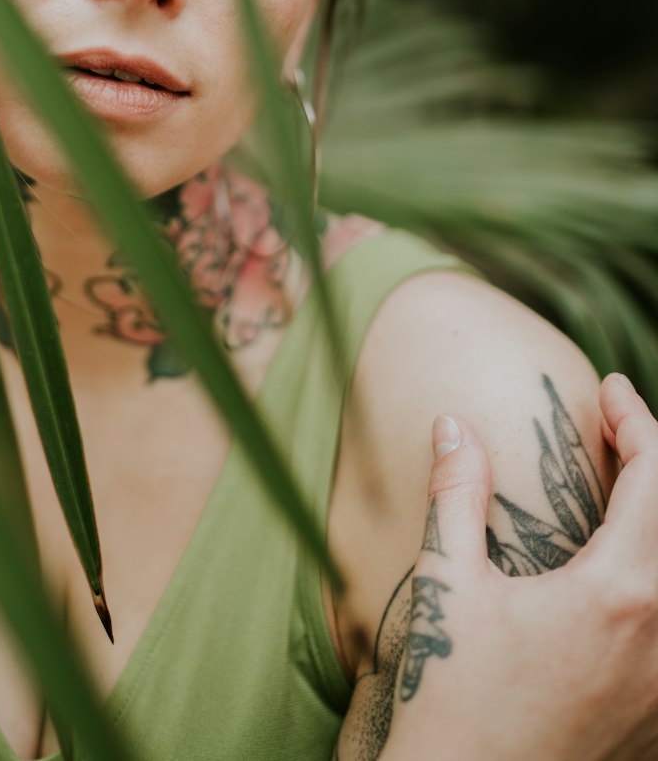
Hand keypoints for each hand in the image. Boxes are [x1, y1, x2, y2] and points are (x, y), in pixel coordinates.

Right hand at [382, 374, 657, 760]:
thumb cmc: (454, 696)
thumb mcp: (448, 586)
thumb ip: (456, 495)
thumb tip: (452, 424)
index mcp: (618, 593)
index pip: (656, 480)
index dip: (636, 420)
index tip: (609, 389)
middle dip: (654, 462)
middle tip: (618, 429)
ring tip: (626, 494)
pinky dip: (655, 579)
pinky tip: (624, 574)